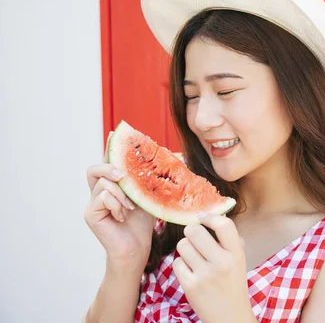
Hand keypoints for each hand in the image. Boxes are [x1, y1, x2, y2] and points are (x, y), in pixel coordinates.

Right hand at [84, 131, 155, 266]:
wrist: (136, 249)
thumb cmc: (143, 224)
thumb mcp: (151, 196)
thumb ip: (155, 178)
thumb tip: (176, 156)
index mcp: (113, 185)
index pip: (109, 162)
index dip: (111, 147)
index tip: (115, 132)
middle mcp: (99, 191)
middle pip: (94, 169)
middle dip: (110, 168)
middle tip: (124, 176)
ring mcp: (93, 203)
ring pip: (102, 184)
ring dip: (121, 194)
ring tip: (131, 207)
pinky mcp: (90, 214)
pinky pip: (102, 198)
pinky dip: (117, 205)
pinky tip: (123, 216)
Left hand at [173, 213, 254, 322]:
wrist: (230, 316)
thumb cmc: (232, 283)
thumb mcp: (238, 260)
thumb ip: (228, 240)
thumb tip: (211, 215)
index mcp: (236, 254)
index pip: (223, 225)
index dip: (209, 216)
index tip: (203, 217)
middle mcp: (222, 263)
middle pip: (195, 231)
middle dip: (191, 231)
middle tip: (194, 237)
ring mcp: (205, 275)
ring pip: (182, 245)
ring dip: (185, 248)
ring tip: (193, 256)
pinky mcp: (191, 286)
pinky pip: (177, 262)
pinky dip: (181, 264)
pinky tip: (190, 271)